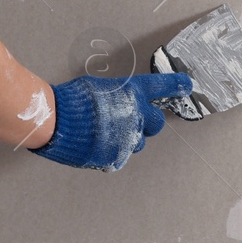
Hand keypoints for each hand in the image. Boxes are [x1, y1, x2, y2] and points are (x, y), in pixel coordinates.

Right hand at [29, 72, 193, 170]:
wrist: (55, 122)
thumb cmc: (71, 100)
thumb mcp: (97, 87)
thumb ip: (116, 97)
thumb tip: (118, 103)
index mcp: (132, 93)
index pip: (161, 87)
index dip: (176, 85)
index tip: (187, 85)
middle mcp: (136, 115)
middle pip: (157, 123)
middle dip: (147, 122)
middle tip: (130, 119)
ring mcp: (128, 139)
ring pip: (139, 142)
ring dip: (128, 138)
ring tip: (105, 132)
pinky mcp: (117, 157)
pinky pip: (121, 155)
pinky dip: (112, 151)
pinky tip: (96, 144)